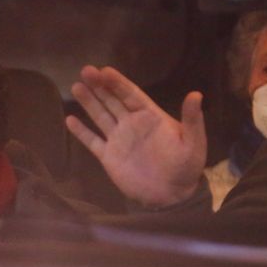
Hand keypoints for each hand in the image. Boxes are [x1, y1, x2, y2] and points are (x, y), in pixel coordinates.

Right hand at [65, 65, 205, 207]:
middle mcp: (131, 124)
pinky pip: (92, 141)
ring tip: (76, 87)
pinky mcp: (109, 157)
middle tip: (85, 70)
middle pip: (112, 100)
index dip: (118, 82)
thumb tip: (197, 94)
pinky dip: (81, 131)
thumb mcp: (194, 142)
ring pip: (100, 116)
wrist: (172, 196)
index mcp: (150, 116)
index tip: (104, 70)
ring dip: (88, 102)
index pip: (131, 94)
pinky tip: (70, 120)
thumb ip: (192, 119)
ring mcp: (119, 139)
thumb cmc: (186, 167)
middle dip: (99, 85)